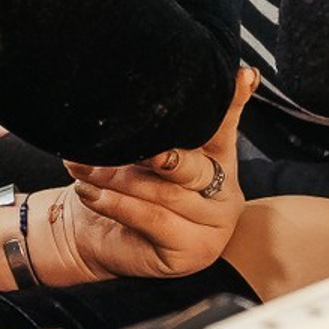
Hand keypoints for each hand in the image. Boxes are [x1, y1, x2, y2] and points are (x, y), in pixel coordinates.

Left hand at [38, 69, 253, 284]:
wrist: (93, 234)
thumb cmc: (121, 184)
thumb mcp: (138, 151)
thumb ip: (153, 131)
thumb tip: (136, 102)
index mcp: (218, 157)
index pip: (224, 125)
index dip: (234, 100)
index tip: (245, 75)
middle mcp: (224, 190)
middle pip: (193, 165)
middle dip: (156, 154)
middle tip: (132, 147)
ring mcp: (214, 225)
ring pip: (167, 194)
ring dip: (118, 179)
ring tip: (84, 167)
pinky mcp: (193, 252)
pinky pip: (153, 220)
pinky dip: (117, 204)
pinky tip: (91, 192)